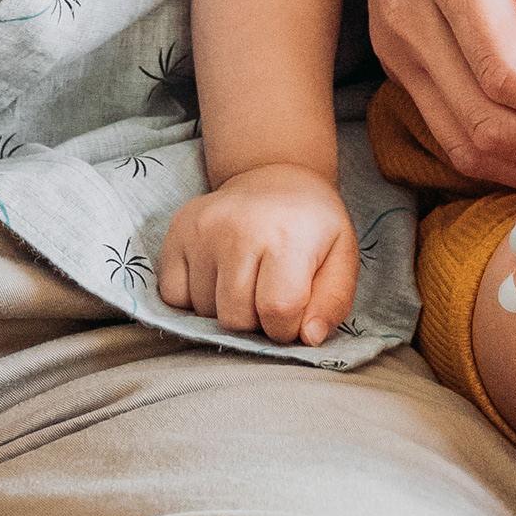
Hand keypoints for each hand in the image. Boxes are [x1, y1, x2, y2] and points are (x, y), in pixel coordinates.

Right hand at [157, 163, 358, 344]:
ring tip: (245, 280)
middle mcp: (239, 229)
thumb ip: (331, 302)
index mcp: (287, 236)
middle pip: (235, 318)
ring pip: (204, 312)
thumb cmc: (311, 225)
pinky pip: (173, 296)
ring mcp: (202, 229)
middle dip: (255, 322)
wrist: (274, 176)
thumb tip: (308, 338)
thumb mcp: (341, 257)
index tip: (293, 313)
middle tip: (267, 295)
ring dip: (225, 310)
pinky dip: (194, 299)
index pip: (277, 311)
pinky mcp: (177, 232)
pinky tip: (217, 276)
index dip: (286, 327)